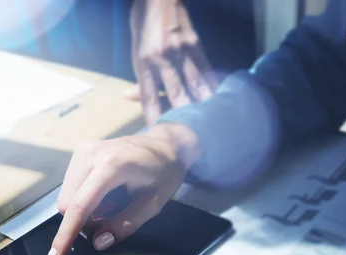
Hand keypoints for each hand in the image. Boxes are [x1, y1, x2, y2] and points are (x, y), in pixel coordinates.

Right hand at [45, 123, 200, 254]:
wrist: (165, 144)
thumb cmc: (165, 173)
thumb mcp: (153, 205)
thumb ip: (125, 225)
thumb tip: (98, 242)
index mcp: (111, 165)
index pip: (79, 206)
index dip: (65, 235)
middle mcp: (90, 154)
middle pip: (67, 203)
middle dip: (81, 222)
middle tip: (109, 220)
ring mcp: (83, 150)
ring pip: (66, 196)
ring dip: (83, 211)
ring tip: (111, 206)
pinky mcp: (80, 151)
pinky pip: (70, 186)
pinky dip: (83, 199)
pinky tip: (104, 196)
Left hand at [128, 0, 217, 124]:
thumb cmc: (143, 25)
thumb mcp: (134, 51)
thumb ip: (138, 76)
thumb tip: (129, 97)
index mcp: (144, 62)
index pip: (150, 98)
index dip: (155, 118)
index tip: (160, 136)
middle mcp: (163, 59)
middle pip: (175, 95)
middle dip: (183, 118)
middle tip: (189, 138)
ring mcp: (181, 52)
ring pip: (193, 85)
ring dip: (201, 107)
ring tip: (208, 126)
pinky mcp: (196, 45)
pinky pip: (205, 70)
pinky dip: (211, 87)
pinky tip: (217, 102)